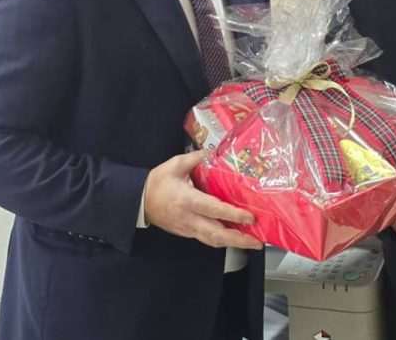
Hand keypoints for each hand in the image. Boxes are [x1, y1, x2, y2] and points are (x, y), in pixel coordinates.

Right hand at [143, 150, 263, 250]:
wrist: (139, 200)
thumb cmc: (157, 182)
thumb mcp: (175, 164)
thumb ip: (197, 158)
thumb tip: (214, 151)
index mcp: (187, 200)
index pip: (214, 210)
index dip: (233, 215)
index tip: (250, 217)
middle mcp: (189, 218)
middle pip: (217, 235)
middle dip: (238, 240)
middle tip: (256, 241)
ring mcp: (188, 228)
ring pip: (213, 241)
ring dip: (233, 244)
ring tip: (251, 242)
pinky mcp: (187, 232)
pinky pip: (207, 239)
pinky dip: (222, 240)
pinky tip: (234, 238)